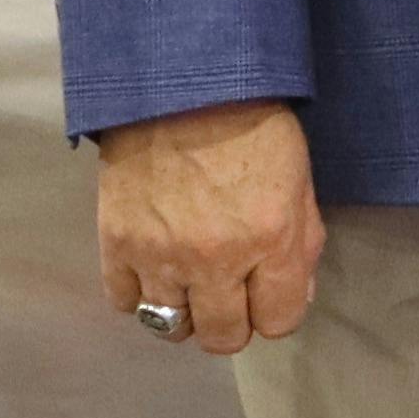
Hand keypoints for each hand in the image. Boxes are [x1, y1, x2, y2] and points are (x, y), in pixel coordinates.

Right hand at [96, 96, 323, 354]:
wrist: (183, 80)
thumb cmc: (253, 122)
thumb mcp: (299, 180)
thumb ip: (301, 245)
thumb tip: (291, 298)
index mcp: (271, 240)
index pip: (278, 323)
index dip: (276, 311)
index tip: (268, 292)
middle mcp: (216, 259)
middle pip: (223, 337)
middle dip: (233, 321)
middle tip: (229, 292)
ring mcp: (161, 256)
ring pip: (172, 328)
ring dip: (185, 310)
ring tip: (189, 280)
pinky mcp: (116, 243)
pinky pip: (124, 302)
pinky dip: (139, 293)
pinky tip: (153, 268)